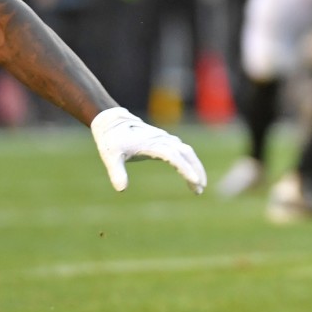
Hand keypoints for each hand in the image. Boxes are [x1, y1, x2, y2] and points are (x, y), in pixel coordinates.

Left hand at [90, 107, 206, 193]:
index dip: (185, 168)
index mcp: (151, 143)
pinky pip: (181, 150)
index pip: (173, 156)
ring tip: (198, 187)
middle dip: (196, 170)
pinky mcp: (163, 140)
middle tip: (201, 189)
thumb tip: (121, 190)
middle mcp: (161, 139)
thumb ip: (117, 172)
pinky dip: (188, 161)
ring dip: (195, 166)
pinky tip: (189, 173)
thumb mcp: (111, 157)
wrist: (111, 121)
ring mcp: (164, 138)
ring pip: (186, 151)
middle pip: (186, 153)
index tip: (195, 181)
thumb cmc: (111, 139)